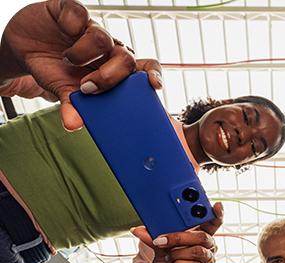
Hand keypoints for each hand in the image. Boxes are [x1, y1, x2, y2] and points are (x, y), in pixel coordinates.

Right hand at [0, 0, 162, 129]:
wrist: (25, 50)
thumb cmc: (56, 72)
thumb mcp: (64, 92)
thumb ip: (73, 107)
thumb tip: (72, 125)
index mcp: (116, 70)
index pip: (145, 70)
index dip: (153, 76)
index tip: (155, 86)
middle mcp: (110, 49)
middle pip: (126, 59)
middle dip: (110, 76)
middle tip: (88, 87)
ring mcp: (92, 29)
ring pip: (103, 39)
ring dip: (83, 54)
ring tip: (67, 61)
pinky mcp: (72, 11)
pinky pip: (80, 14)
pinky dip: (70, 25)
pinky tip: (62, 31)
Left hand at [131, 202, 223, 262]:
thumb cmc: (166, 261)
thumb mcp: (158, 246)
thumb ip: (153, 237)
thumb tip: (138, 230)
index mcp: (200, 233)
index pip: (213, 222)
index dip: (217, 214)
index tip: (218, 205)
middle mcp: (207, 245)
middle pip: (202, 236)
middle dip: (180, 237)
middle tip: (162, 240)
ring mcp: (207, 259)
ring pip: (197, 251)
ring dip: (177, 254)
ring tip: (169, 257)